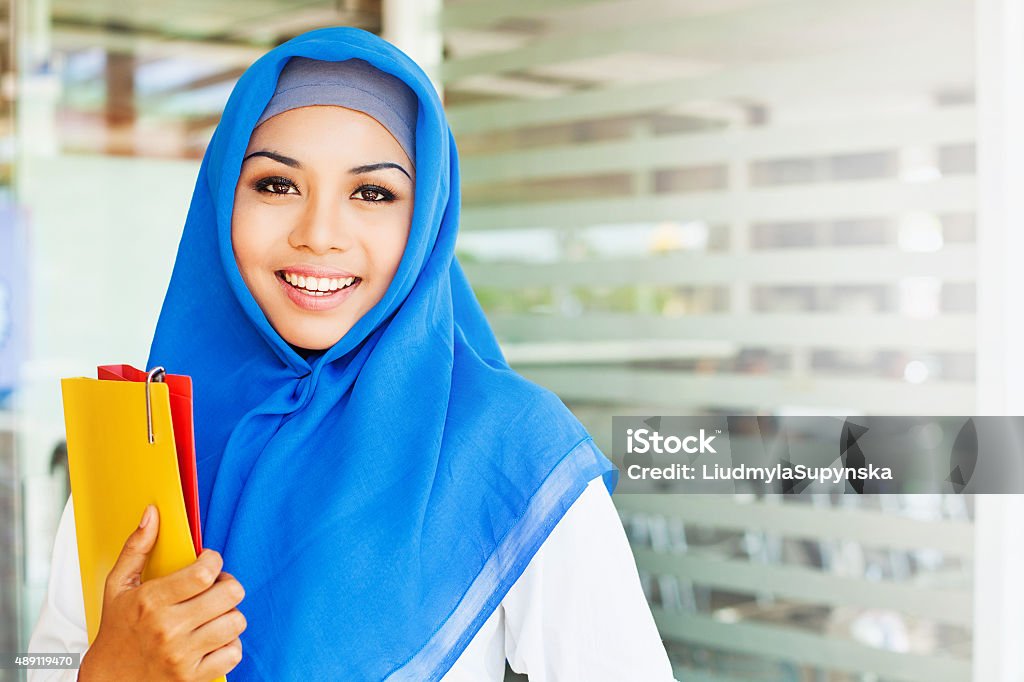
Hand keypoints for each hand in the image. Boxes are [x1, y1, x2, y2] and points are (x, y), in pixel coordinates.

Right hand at [78, 505, 246, 681]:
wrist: (108, 681)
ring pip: (236, 622)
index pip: (204, 573)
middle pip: (229, 594)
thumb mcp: (118, 586)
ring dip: (230, 615)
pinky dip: (230, 644)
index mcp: (150, 602)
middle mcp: (168, 629)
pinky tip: (213, 639)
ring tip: (213, 614)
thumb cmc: (117, 630)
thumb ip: (137, 547)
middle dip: (228, 586)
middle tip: (217, 588)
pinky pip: (234, 652)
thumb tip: (152, 513)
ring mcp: (181, 655)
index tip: (208, 563)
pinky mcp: (192, 678)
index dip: (214, 561)